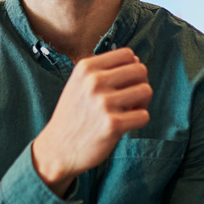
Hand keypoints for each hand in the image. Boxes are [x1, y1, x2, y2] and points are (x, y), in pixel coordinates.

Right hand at [32, 47, 151, 195]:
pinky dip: (138, 121)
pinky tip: (126, 124)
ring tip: (129, 111)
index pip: (127, 54)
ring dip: (142, 103)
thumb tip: (138, 62)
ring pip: (146, 91)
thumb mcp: (78, 83)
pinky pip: (144, 116)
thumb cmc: (73, 116)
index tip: (126, 83)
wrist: (57, 149)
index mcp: (85, 68)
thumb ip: (103, 70)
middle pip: (140, 70)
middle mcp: (94, 81)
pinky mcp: (112, 125)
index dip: (133, 68)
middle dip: (141, 84)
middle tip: (131, 99)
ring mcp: (103, 103)